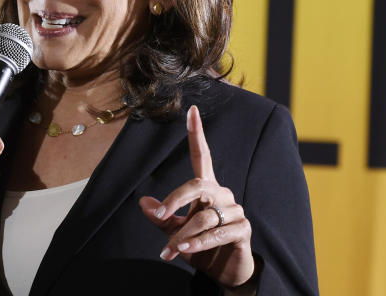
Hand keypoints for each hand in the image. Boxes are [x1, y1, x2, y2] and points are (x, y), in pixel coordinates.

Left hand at [139, 105, 255, 287]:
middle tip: (159, 214)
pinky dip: (196, 244)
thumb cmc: (200, 247)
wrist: (225, 273)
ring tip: (169, 251)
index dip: (197, 134)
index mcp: (207, 189)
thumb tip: (143, 202)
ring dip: (182, 235)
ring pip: (203, 217)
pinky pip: (216, 233)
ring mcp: (235, 211)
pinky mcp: (242, 230)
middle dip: (175, 199)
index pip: (203, 156)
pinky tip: (183, 251)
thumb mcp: (175, 232)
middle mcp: (222, 194)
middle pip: (198, 185)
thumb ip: (161, 217)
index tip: (192, 111)